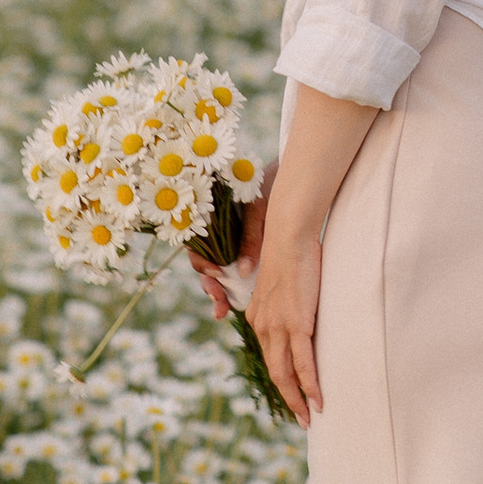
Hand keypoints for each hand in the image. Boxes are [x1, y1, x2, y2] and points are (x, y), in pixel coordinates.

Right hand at [193, 193, 263, 319]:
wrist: (286, 173)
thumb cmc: (267, 184)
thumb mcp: (259, 206)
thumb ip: (250, 236)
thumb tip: (241, 271)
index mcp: (210, 218)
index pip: (196, 246)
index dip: (202, 263)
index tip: (218, 273)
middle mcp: (216, 234)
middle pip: (206, 266)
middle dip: (210, 287)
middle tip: (219, 304)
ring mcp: (229, 245)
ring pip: (219, 273)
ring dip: (220, 292)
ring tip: (223, 311)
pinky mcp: (244, 251)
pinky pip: (236, 273)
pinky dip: (236, 288)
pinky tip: (239, 304)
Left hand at [246, 214, 323, 426]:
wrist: (289, 235)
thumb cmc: (292, 254)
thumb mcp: (282, 283)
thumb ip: (284, 302)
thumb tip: (297, 308)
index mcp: (257, 318)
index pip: (269, 358)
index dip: (280, 381)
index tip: (292, 397)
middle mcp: (262, 326)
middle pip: (274, 373)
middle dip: (288, 399)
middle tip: (301, 419)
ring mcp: (277, 327)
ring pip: (286, 374)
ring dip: (298, 399)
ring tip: (310, 417)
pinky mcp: (295, 323)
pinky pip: (302, 362)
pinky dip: (310, 384)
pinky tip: (318, 399)